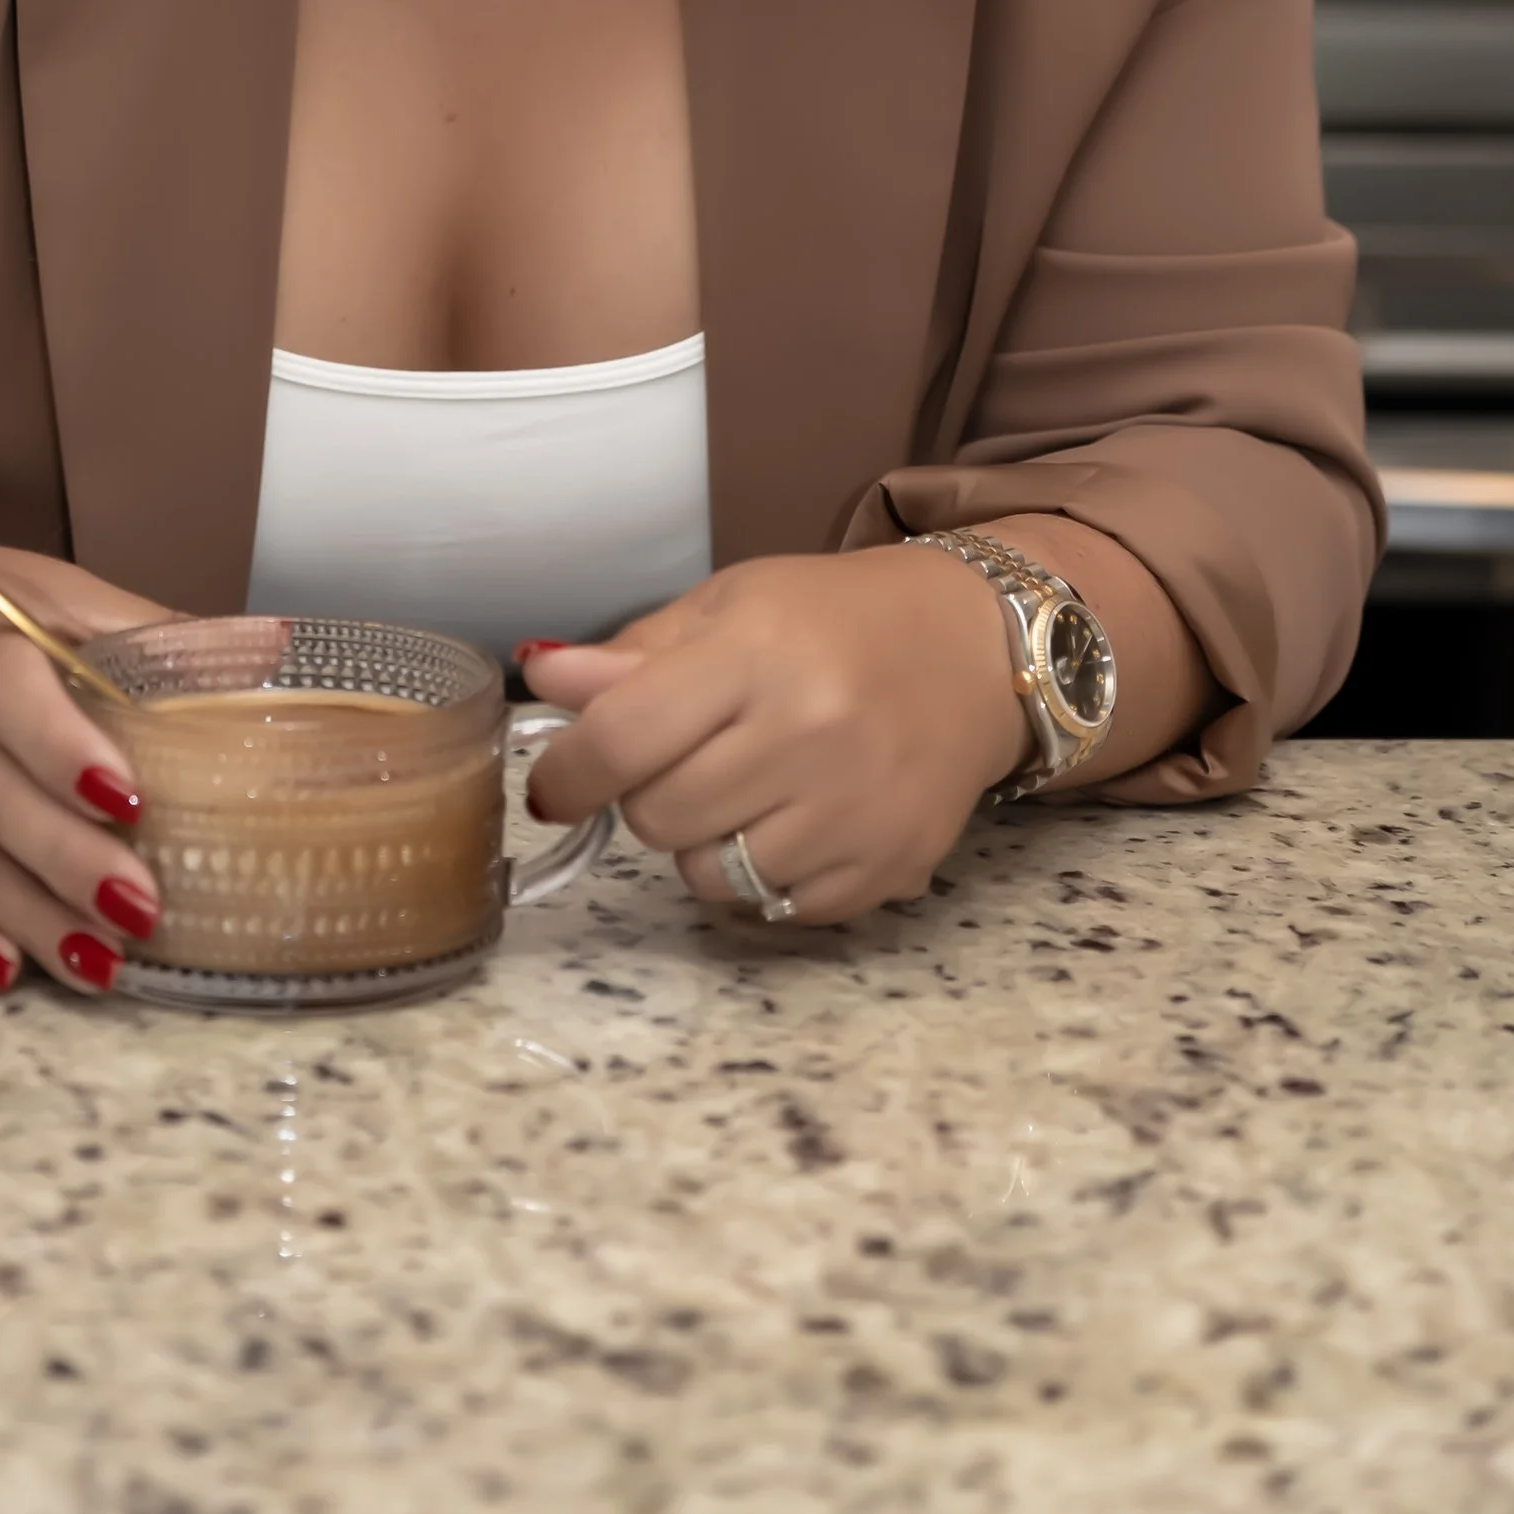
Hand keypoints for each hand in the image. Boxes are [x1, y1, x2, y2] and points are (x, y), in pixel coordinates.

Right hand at [0, 532, 170, 998]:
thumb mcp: (27, 586)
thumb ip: (134, 627)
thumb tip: (269, 651)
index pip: (7, 695)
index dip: (63, 748)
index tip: (129, 795)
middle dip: (66, 861)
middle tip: (145, 908)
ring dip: (33, 920)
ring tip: (108, 967)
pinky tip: (9, 975)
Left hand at [520, 546, 1030, 924]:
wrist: (972, 649)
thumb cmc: (832, 619)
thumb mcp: (729, 606)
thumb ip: (634, 654)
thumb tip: (542, 679)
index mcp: (756, 654)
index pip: (624, 737)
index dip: (568, 773)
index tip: (553, 786)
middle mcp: (809, 735)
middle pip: (658, 816)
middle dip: (644, 796)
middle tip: (678, 762)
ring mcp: (854, 811)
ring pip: (710, 876)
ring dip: (701, 842)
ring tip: (741, 789)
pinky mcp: (889, 866)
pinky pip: (777, 908)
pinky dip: (764, 876)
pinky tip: (791, 820)